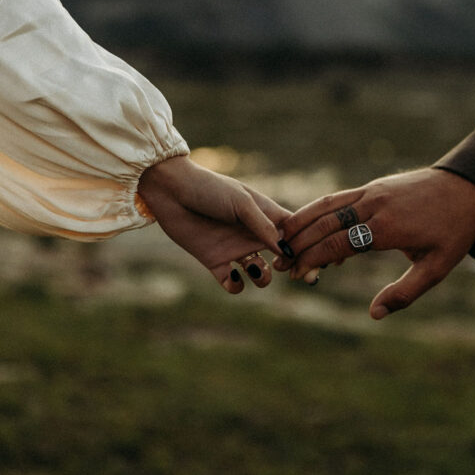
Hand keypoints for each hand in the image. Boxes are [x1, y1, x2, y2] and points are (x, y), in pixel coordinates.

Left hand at [137, 155, 290, 292]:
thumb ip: (263, 225)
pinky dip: (236, 286)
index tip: (304, 254)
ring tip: (254, 267)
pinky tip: (233, 276)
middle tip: (284, 269)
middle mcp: (252, 233)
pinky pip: (232, 282)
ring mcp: (234, 248)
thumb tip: (285, 249)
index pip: (293, 232)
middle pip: (281, 256)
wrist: (171, 192)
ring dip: (263, 277)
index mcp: (264, 215)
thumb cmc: (209, 189)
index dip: (302, 244)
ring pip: (260, 272)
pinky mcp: (214, 260)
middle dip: (289, 266)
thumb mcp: (241, 203)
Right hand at [276, 168, 474, 318]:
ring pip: (327, 205)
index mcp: (387, 227)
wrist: (468, 187)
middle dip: (299, 244)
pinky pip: (339, 198)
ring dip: (301, 222)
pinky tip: (307, 227)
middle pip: (325, 223)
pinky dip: (318, 211)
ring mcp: (372, 192)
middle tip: (279, 263)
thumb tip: (374, 314)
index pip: (338, 243)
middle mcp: (374, 205)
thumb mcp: (436, 268)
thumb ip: (404, 293)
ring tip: (281, 241)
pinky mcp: (373, 186)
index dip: (313, 259)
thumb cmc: (454, 231)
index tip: (297, 274)